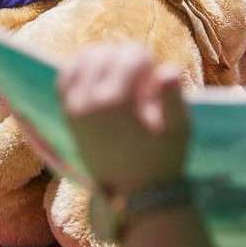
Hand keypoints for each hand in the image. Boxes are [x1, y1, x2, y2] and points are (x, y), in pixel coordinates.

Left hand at [60, 44, 188, 192]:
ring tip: (123, 76)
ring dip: (106, 58)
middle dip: (128, 58)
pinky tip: (100, 76)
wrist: (133, 194)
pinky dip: (82, 67)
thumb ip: (174, 97)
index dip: (150, 63)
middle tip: (142, 81)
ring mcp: (74, 107)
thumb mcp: (179, 130)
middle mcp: (89, 101)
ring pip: (84, 58)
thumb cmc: (162, 160)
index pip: (132, 55)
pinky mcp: (67, 113)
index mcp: (117, 103)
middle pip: (108, 52)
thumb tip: (168, 69)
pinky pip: (66, 75)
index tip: (155, 84)